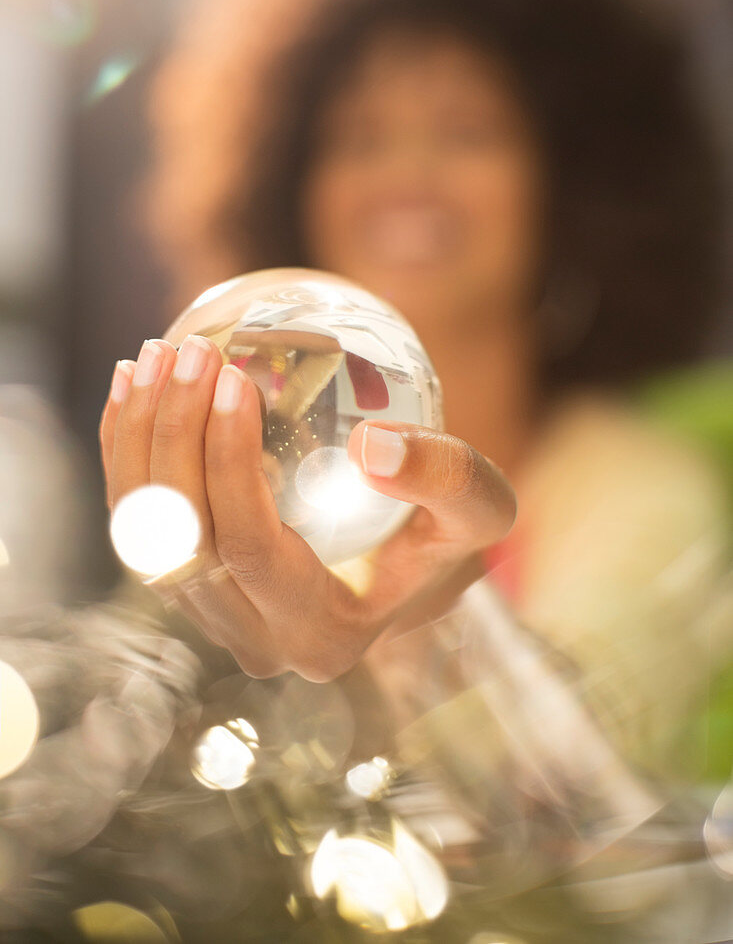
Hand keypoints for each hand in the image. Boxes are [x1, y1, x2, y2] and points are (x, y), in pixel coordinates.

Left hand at [99, 336, 515, 681]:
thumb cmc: (449, 537)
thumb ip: (444, 477)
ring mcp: (214, 620)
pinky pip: (139, 526)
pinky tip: (131, 388)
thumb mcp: (479, 507)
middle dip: (172, 438)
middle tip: (187, 353)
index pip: (251, 547)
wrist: (413, 572)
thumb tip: (370, 444)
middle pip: (184, 541)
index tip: (231, 378)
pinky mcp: (191, 589)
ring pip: (146, 536)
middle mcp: (255, 641)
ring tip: (152, 357)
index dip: (228, 462)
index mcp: (322, 634)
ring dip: (137, 442)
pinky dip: (126, 455)